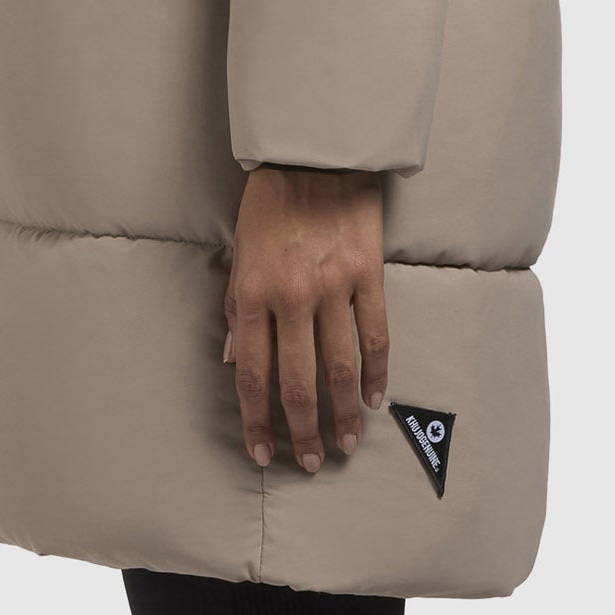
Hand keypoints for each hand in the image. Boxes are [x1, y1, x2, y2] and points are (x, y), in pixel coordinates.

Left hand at [223, 165, 389, 471]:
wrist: (314, 152)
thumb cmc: (270, 202)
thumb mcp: (239, 253)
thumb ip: (238, 309)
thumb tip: (238, 361)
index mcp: (252, 293)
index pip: (252, 374)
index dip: (256, 419)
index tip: (261, 452)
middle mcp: (290, 296)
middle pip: (297, 381)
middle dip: (302, 430)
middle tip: (311, 462)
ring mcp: (332, 286)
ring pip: (340, 367)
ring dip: (343, 413)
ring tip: (346, 443)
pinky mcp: (366, 273)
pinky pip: (374, 335)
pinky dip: (376, 372)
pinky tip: (375, 398)